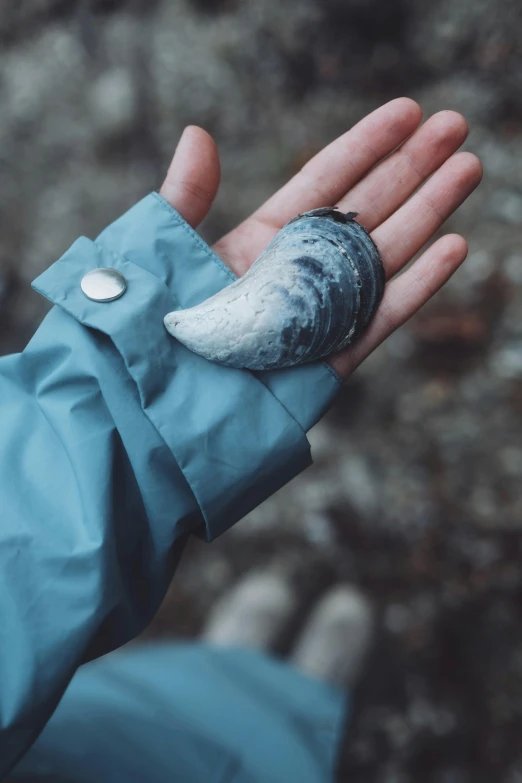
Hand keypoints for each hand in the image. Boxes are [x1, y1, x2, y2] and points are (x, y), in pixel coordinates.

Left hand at [159, 98, 481, 378]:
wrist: (158, 408)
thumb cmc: (150, 329)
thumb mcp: (162, 253)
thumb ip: (186, 197)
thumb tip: (199, 133)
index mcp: (262, 241)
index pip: (324, 181)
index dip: (366, 145)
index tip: (407, 112)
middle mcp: (301, 271)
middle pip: (367, 210)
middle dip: (411, 168)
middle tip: (455, 126)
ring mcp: (322, 313)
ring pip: (386, 255)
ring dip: (428, 212)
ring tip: (468, 169)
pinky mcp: (332, 359)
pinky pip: (382, 316)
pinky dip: (419, 284)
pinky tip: (453, 246)